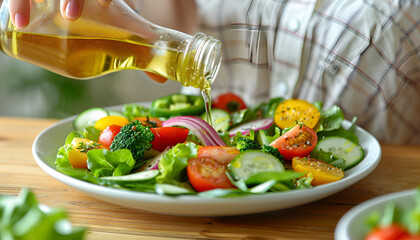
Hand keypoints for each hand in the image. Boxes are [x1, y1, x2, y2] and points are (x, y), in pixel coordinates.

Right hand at [9, 0, 167, 83]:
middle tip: (70, 16)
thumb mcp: (120, 24)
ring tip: (25, 24)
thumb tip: (162, 81)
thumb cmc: (104, 14)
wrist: (82, 2)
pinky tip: (14, 22)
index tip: (106, 5)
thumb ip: (139, 49)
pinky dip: (13, 4)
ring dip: (27, 0)